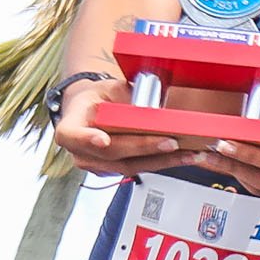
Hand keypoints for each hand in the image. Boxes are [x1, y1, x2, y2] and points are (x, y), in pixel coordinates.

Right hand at [51, 76, 180, 174]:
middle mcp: (80, 150)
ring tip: (188, 154)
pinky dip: (163, 162)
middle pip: (111, 152)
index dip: (86, 139)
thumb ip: (126, 97)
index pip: (71, 135)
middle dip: (143, 148)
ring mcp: (96, 164)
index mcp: (71, 126)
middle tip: (170, 143)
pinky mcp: (114, 170)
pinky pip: (139, 168)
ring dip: (162, 161)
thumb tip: (152, 101)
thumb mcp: (110, 89)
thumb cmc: (100, 98)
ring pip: (128, 166)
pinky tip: (185, 157)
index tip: (102, 140)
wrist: (93, 110)